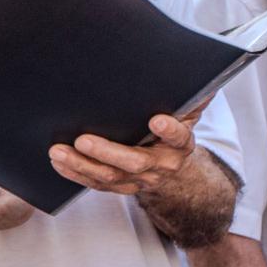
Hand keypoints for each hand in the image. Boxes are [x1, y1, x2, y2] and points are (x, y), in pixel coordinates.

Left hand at [47, 111, 200, 197]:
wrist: (170, 166)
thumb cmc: (172, 131)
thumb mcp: (186, 113)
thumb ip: (193, 98)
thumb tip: (207, 79)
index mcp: (180, 144)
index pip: (179, 137)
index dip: (170, 130)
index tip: (157, 120)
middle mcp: (163, 165)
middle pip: (136, 162)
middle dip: (107, 152)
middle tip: (83, 139)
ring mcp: (140, 180)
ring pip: (111, 177)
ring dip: (82, 165)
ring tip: (59, 151)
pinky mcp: (121, 186)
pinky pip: (96, 184)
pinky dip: (76, 174)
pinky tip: (59, 162)